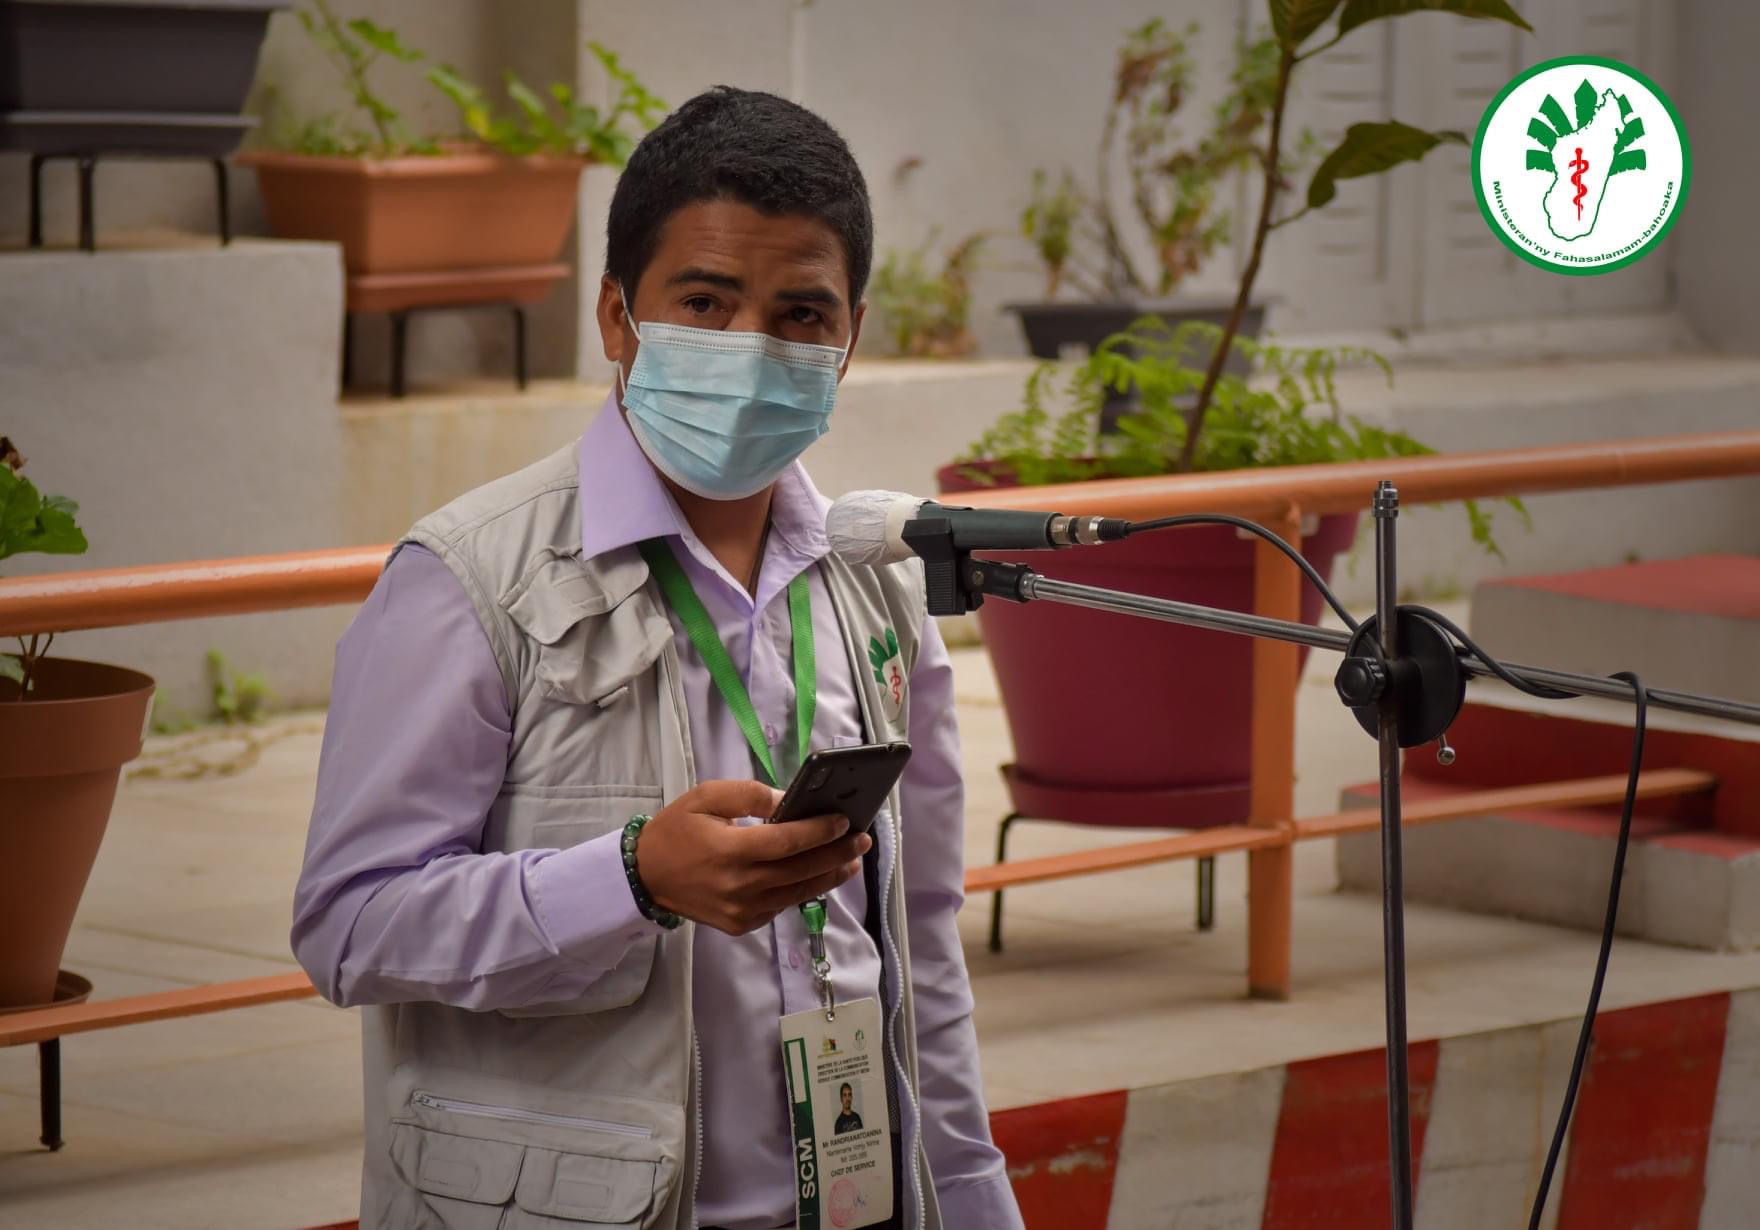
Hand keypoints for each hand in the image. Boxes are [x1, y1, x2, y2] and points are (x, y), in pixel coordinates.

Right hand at [635, 779, 872, 934]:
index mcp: (730, 851)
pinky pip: (781, 906)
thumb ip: (748, 795)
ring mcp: (742, 910)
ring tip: (852, 861)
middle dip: (837, 854)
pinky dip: (803, 890)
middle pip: (801, 870)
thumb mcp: (705, 797)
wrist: (645, 876)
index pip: (788, 841)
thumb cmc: (676, 830)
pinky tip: (819, 876)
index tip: (845, 820)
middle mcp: (740, 885)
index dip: (820, 831)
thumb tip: (787, 800)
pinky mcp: (741, 924)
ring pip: (798, 893)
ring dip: (830, 877)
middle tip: (863, 840)